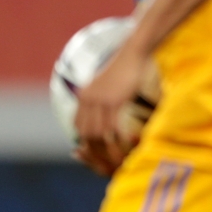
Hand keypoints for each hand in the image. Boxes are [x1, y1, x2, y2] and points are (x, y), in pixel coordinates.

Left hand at [73, 43, 145, 174]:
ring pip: (98, 132)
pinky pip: (112, 126)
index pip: (78, 124)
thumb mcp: (107, 82)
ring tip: (117, 156)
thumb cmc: (125, 66)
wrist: (133, 52)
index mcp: (84, 95)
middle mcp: (88, 99)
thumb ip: (102, 95)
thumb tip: (105, 106)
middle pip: (85, 132)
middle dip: (94, 149)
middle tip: (106, 159)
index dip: (83, 139)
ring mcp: (100, 100)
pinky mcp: (115, 101)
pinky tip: (126, 142)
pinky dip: (118, 138)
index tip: (93, 149)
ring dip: (106, 147)